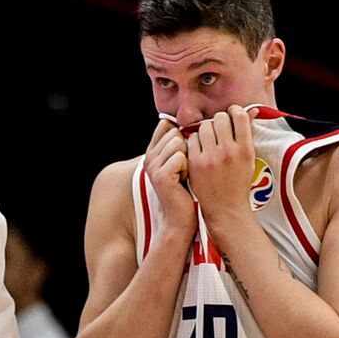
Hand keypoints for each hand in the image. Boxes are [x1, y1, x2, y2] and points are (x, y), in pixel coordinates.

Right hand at [145, 117, 194, 233]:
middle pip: (174, 134)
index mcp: (152, 152)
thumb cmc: (188, 188)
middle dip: (187, 149)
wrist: (183, 216)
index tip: (184, 156)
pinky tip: (184, 181)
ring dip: (188, 158)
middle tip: (185, 170)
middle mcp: (149, 158)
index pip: (166, 127)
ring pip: (177, 143)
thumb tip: (185, 121)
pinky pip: (180, 156)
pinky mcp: (160, 176)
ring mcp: (152, 167)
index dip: (182, 137)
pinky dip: (188, 168)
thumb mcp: (183, 161)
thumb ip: (180, 141)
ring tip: (185, 175)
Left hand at [184, 105, 258, 223]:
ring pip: (204, 126)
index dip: (234, 111)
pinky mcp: (195, 164)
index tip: (231, 115)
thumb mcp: (249, 159)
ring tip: (209, 141)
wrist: (225, 209)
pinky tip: (200, 150)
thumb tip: (252, 110)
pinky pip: (192, 139)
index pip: (239, 115)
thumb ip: (247, 134)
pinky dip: (195, 142)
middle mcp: (228, 152)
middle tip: (219, 130)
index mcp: (245, 149)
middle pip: (220, 118)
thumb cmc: (239, 183)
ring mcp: (211, 158)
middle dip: (219, 121)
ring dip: (206, 130)